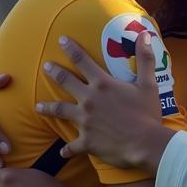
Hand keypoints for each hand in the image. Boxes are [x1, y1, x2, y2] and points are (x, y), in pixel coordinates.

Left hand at [37, 33, 168, 169]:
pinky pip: (72, 146)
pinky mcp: (86, 141)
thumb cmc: (147, 114)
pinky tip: (62, 152)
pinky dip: (67, 149)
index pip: (82, 61)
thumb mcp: (148, 84)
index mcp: (102, 84)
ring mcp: (84, 121)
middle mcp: (89, 100)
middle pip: (66, 82)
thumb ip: (145, 59)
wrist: (144, 144)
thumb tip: (144, 34)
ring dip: (48, 107)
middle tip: (45, 66)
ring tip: (38, 107)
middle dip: (54, 72)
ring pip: (60, 111)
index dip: (71, 49)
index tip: (61, 40)